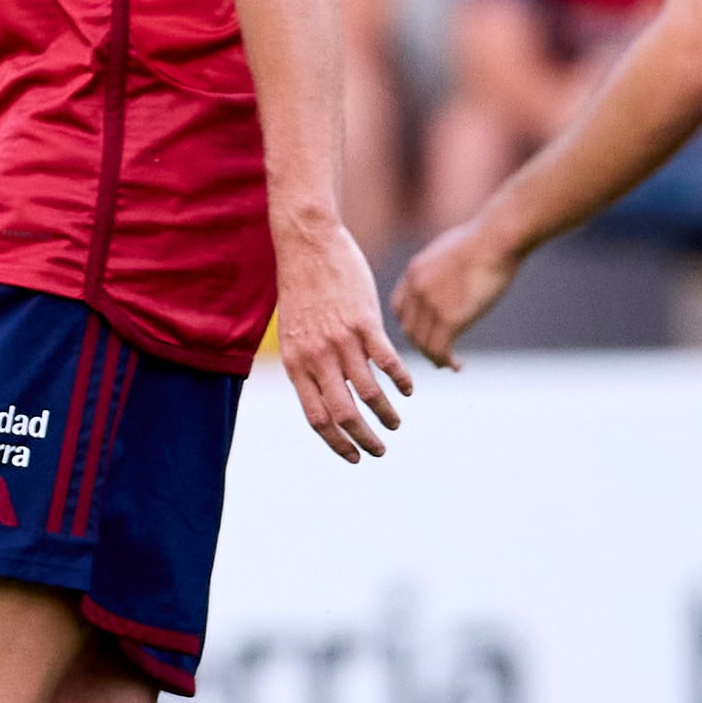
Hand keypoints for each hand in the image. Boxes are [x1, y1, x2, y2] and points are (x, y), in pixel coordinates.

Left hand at [272, 216, 411, 462]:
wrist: (307, 245)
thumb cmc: (301, 288)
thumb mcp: (293, 332)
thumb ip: (308, 363)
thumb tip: (325, 391)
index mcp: (296, 363)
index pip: (316, 417)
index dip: (336, 443)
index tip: (353, 457)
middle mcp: (317, 357)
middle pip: (343, 413)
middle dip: (363, 439)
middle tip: (379, 450)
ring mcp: (341, 340)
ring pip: (367, 392)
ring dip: (385, 414)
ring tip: (395, 424)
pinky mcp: (363, 322)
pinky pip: (387, 361)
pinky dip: (399, 381)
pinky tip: (408, 390)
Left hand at [388, 212, 523, 371]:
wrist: (497, 238)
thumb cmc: (486, 240)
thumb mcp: (453, 250)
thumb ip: (444, 268)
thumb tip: (455, 276)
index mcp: (415, 272)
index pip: (400, 310)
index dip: (412, 326)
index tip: (428, 334)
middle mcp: (416, 289)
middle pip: (410, 330)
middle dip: (424, 346)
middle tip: (441, 354)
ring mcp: (430, 304)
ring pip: (423, 344)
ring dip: (436, 358)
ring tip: (450, 364)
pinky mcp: (449, 318)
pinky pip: (440, 350)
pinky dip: (446, 362)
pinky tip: (458, 365)